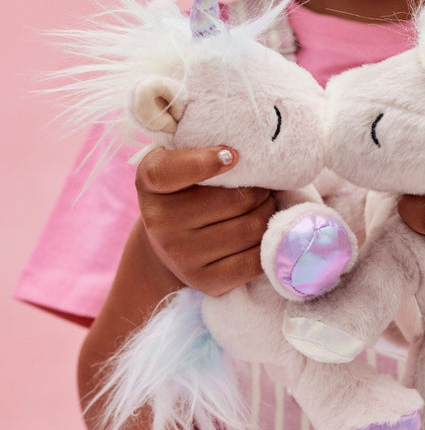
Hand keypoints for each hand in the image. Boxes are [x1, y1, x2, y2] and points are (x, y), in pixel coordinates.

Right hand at [135, 146, 275, 295]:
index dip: (206, 161)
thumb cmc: (187, 191)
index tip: (233, 155)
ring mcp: (182, 256)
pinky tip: (265, 233)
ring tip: (265, 207)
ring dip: (269, 214)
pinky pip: (256, 260)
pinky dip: (270, 243)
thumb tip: (245, 154)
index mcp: (150, 182)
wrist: (171, 244)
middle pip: (239, 200)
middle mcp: (159, 222)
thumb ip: (201, 147)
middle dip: (261, 190)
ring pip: (253, 228)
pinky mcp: (207, 282)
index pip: (169, 171)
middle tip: (262, 187)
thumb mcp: (180, 161)